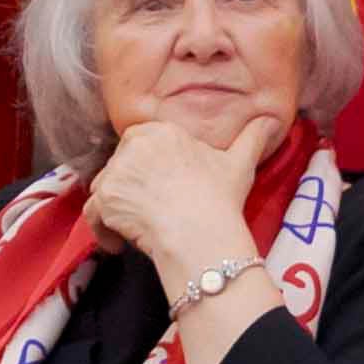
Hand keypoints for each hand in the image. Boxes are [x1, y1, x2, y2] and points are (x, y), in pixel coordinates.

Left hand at [84, 104, 281, 291]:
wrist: (200, 231)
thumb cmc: (219, 198)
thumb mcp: (239, 163)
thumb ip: (252, 138)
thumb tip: (270, 120)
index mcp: (160, 132)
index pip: (138, 142)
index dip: (145, 167)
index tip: (156, 186)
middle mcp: (133, 146)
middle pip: (120, 165)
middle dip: (129, 187)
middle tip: (148, 211)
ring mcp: (116, 173)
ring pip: (104, 189)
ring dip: (114, 207)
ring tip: (132, 227)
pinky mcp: (105, 200)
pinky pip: (93, 214)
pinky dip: (102, 231)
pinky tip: (118, 243)